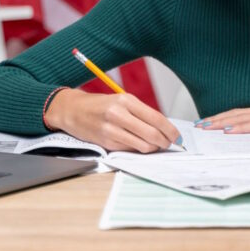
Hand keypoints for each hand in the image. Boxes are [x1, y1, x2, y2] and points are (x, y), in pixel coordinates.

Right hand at [44, 88, 181, 152]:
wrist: (72, 110)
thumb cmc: (100, 105)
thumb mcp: (121, 101)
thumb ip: (140, 113)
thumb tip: (164, 128)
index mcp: (126, 100)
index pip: (156, 118)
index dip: (170, 130)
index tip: (177, 136)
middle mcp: (119, 114)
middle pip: (152, 134)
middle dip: (164, 142)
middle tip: (168, 143)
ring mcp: (111, 130)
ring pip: (143, 145)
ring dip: (152, 148)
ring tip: (154, 144)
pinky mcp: (106, 143)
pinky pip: (130, 150)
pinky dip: (137, 149)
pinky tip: (137, 144)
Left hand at [197, 96, 249, 134]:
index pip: (242, 114)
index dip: (224, 118)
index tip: (208, 123)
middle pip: (237, 114)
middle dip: (216, 120)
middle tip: (198, 126)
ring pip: (242, 118)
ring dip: (221, 123)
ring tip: (206, 128)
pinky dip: (240, 128)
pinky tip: (228, 131)